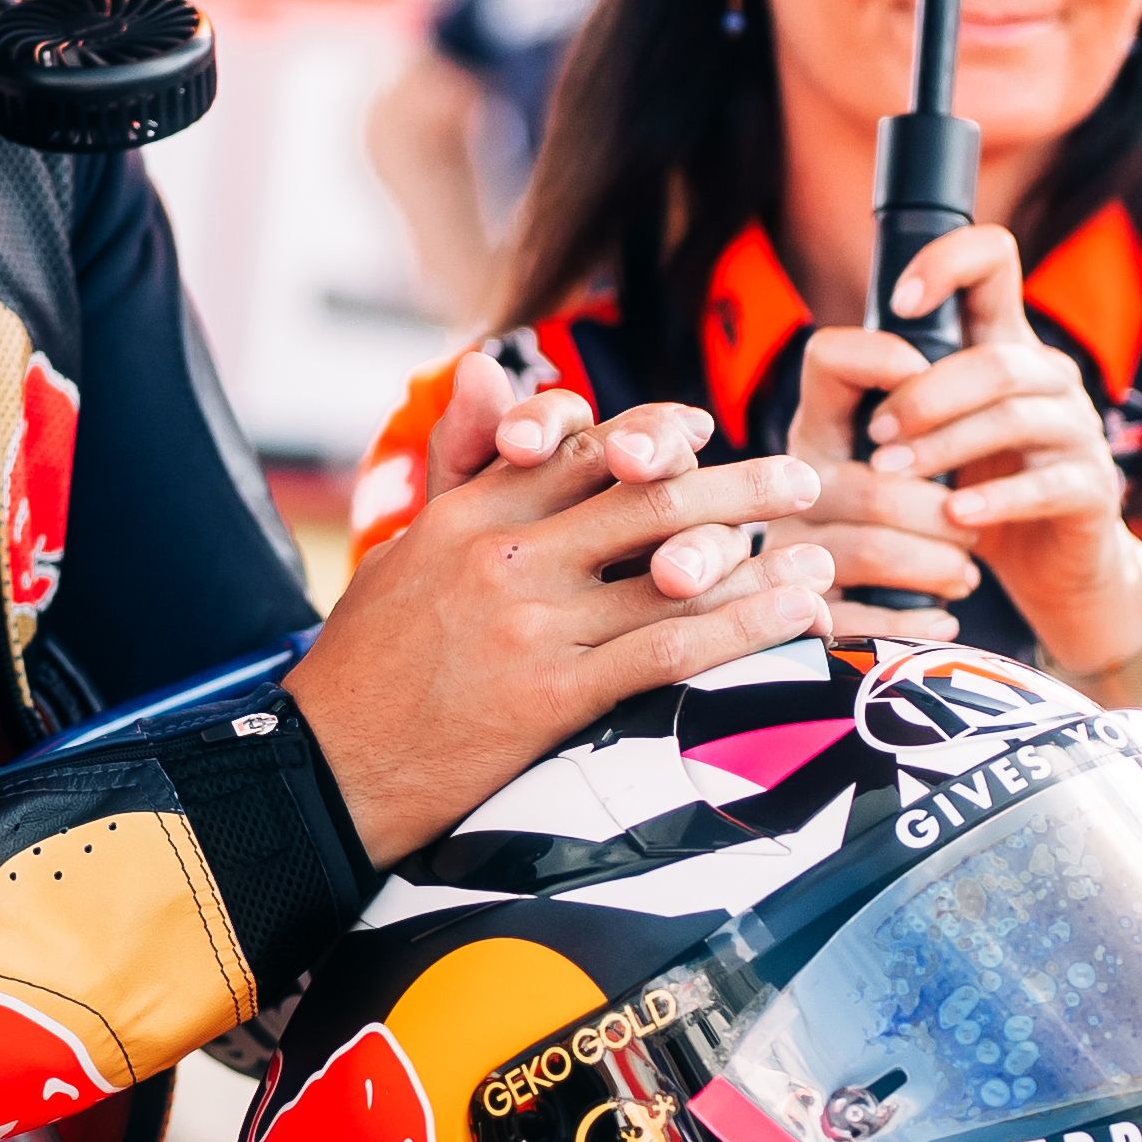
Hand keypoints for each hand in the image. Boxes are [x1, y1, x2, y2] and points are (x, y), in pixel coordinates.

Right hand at [286, 368, 832, 858]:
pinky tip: (796, 615)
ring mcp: (531, 622)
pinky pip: (669, 649)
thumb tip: (489, 371)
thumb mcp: (401, 546)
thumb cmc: (363, 663)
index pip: (582, 450)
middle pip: (645, 497)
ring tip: (821, 551)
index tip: (706, 431)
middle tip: (802, 479)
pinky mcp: (551, 693)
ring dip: (761, 556)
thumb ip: (458, 462)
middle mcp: (507, 554)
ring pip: (671, 568)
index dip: (655, 433)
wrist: (320, 770)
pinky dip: (745, 628)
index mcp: (471, 513)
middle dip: (737, 486)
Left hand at [793, 222, 1141, 678]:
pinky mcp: (1093, 486)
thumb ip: (895, 390)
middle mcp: (1048, 375)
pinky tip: (954, 516)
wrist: (1046, 569)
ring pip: (1015, 415)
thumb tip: (833, 353)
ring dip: (945, 444)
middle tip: (874, 433)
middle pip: (995, 358)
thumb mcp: (930, 433)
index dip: (949, 262)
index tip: (900, 303)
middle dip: (924, 394)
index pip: (994, 261)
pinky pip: (1047, 483)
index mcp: (1006, 344)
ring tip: (893, 474)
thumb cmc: (974, 488)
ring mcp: (1077, 429)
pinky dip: (995, 499)